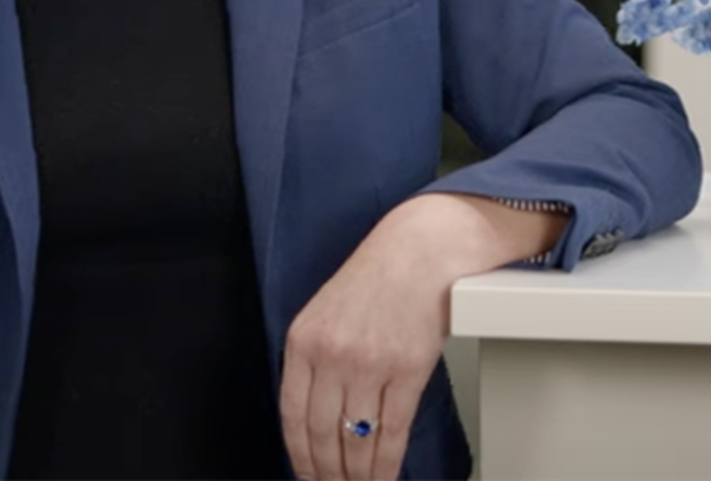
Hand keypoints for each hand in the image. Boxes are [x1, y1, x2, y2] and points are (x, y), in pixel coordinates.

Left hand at [276, 199, 457, 480]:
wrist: (418, 253)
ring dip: (357, 474)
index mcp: (302, 342)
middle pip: (322, 434)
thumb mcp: (322, 315)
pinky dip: (387, 464)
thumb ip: (312, 361)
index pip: (292, 415)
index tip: (304, 475)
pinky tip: (384, 476)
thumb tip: (311, 418)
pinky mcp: (408, 371)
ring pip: (356, 439)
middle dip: (326, 472)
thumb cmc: (374, 282)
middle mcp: (332, 355)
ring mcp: (370, 364)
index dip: (298, 455)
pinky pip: (392, 432)